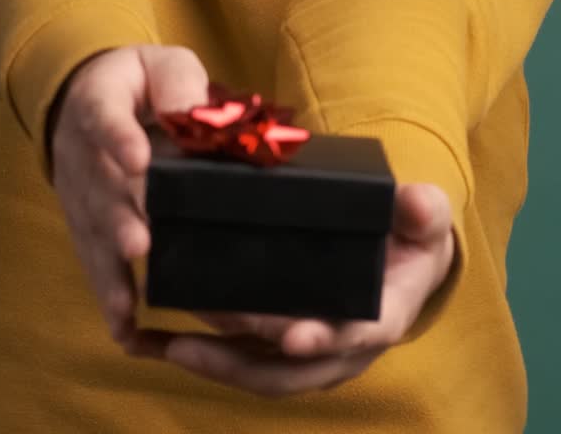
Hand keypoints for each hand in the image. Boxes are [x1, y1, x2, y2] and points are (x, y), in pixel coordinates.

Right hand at [49, 43, 208, 343]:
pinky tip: (123, 328)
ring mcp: (76, 192)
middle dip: (118, 216)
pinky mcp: (83, 224)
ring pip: (91, 231)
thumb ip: (179, 85)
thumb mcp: (163, 64)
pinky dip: (106, 295)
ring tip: (129, 303)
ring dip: (109, 267)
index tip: (137, 158)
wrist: (85, 93)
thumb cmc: (139, 82)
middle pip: (96, 186)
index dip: (119, 137)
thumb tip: (196, 117)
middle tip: (140, 242)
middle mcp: (78, 151)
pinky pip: (92, 259)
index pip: (105, 117)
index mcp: (98, 101)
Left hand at [125, 181, 455, 396]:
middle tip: (190, 344)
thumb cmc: (410, 234)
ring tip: (160, 343)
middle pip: (289, 370)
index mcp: (380, 317)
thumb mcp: (422, 216)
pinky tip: (154, 340)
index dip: (323, 338)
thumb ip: (421, 210)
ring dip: (209, 363)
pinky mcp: (279, 342)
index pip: (353, 336)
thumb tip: (421, 206)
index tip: (292, 337)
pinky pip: (240, 357)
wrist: (405, 254)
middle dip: (237, 361)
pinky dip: (199, 352)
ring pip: (257, 371)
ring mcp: (308, 349)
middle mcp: (341, 346)